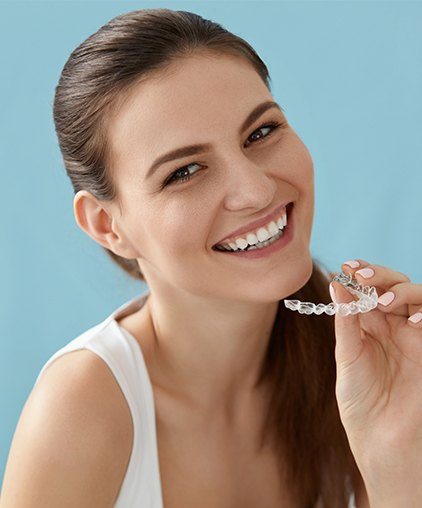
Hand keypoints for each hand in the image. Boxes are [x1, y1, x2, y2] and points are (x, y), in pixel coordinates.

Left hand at [330, 260, 421, 502]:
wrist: (381, 437)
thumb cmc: (359, 399)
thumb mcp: (347, 356)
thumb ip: (346, 321)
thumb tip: (336, 284)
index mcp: (366, 324)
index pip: (366, 289)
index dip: (359, 274)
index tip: (347, 266)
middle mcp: (389, 325)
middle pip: (391, 286)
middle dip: (379, 275)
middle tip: (362, 276)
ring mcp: (410, 334)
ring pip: (414, 296)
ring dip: (400, 290)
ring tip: (383, 300)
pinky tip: (410, 317)